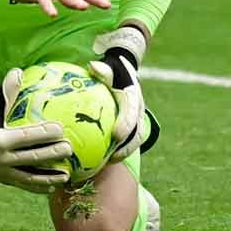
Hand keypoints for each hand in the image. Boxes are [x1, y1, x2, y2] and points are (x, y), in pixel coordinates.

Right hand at [0, 68, 72, 193]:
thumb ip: (7, 92)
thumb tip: (19, 71)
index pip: (26, 137)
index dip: (44, 133)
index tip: (61, 129)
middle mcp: (1, 159)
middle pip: (31, 157)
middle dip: (52, 154)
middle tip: (69, 148)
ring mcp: (3, 172)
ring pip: (30, 176)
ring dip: (49, 176)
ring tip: (67, 174)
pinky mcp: (4, 181)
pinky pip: (24, 184)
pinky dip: (38, 186)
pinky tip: (53, 184)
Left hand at [89, 27, 148, 162]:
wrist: (125, 72)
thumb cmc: (114, 70)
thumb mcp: (110, 67)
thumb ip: (102, 69)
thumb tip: (92, 66)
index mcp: (133, 97)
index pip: (132, 112)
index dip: (126, 124)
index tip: (117, 135)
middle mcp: (138, 111)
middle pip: (137, 133)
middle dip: (127, 147)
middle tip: (112, 158)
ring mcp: (137, 120)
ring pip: (134, 141)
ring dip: (122, 153)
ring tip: (106, 164)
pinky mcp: (131, 126)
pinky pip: (126, 141)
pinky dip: (116, 150)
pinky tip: (100, 159)